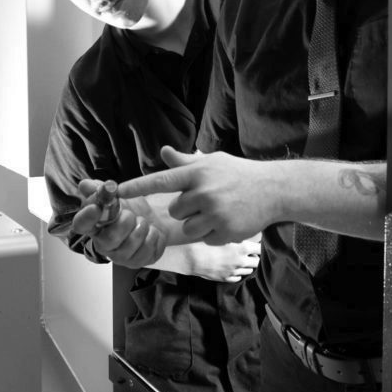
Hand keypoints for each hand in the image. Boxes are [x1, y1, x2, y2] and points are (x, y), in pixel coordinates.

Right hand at [71, 179, 171, 267]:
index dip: (86, 217)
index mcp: (94, 225)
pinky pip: (146, 251)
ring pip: (129, 246)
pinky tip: (151, 231)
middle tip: (131, 214)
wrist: (156, 218)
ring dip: (141, 228)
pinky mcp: (138, 261)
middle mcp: (104, 243)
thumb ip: (100, 189)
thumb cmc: (133, 208)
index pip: (80, 225)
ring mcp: (121, 256)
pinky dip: (152, 236)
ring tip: (143, 221)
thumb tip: (85, 185)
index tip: (96, 207)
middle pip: (108, 240)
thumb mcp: (118, 194)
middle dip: (124, 223)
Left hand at [117, 147, 280, 243]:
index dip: (137, 186)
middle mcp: (203, 192)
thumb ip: (185, 162)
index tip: (118, 191)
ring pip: (187, 228)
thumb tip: (164, 152)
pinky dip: (213, 234)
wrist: (273, 190)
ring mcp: (214, 214)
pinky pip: (204, 239)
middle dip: (186, 209)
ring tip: (217, 211)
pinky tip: (228, 221)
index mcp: (196, 173)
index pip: (160, 180)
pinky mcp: (224, 232)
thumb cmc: (237, 173)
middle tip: (207, 200)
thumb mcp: (211, 162)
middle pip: (174, 211)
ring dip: (197, 224)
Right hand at [186, 237, 261, 282]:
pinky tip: (230, 266)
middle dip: (253, 256)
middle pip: (257, 261)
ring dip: (246, 265)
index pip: (260, 248)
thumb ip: (233, 234)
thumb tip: (241, 232)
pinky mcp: (225, 278)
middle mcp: (241, 261)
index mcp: (242, 247)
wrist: (190, 257)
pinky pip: (237, 277)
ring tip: (237, 258)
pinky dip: (237, 272)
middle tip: (246, 251)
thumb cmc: (202, 241)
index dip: (257, 245)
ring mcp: (233, 271)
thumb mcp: (219, 233)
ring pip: (248, 270)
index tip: (253, 243)